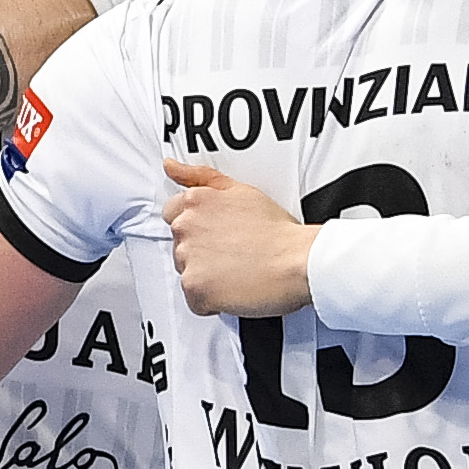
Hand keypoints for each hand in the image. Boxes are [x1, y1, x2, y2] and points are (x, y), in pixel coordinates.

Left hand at [162, 155, 316, 315]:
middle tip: (233, 253)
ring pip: (186, 273)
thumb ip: (200, 176)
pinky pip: (194, 300)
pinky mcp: (195, 287)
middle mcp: (186, 227)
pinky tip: (234, 288)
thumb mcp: (240, 189)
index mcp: (195, 201)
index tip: (216, 235)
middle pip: (180, 246)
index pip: (172, 214)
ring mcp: (188, 258)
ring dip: (206, 276)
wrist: (297, 261)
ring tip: (237, 270)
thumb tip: (171, 166)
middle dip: (202, 252)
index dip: (197, 228)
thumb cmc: (277, 231)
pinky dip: (211, 301)